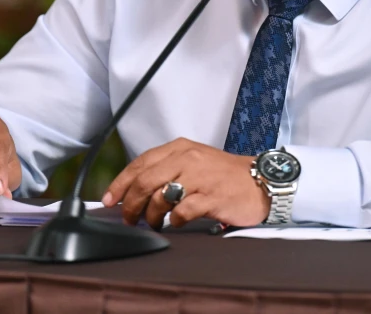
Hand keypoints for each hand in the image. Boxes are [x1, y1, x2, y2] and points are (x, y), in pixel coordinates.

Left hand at [102, 138, 268, 229]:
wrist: (261, 181)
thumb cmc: (223, 175)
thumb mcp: (193, 161)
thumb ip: (166, 170)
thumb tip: (132, 191)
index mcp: (180, 148)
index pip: (140, 163)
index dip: (120, 183)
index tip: (109, 200)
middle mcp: (188, 159)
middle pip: (145, 181)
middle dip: (130, 204)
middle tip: (129, 219)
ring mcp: (200, 177)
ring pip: (160, 197)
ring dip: (150, 215)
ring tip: (154, 223)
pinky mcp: (211, 197)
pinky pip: (181, 212)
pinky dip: (174, 221)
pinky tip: (177, 222)